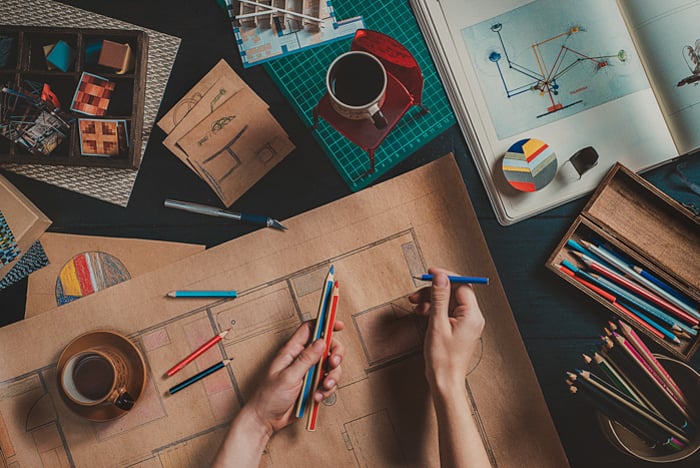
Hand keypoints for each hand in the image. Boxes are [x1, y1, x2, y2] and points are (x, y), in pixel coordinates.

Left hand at [246, 320, 344, 435]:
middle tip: (333, 363)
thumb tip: (321, 341)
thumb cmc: (269, 396)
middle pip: (326, 346)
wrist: (266, 420)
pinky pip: (328, 383)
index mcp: (292, 351)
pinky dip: (326, 390)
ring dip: (331, 377)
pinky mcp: (313, 385)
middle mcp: (302, 359)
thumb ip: (306, 359)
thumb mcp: (288, 376)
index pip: (310, 329)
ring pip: (330, 366)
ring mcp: (308, 372)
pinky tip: (317, 397)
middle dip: (335, 354)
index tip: (338, 325)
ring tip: (323, 387)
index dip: (324, 324)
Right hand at [409, 267, 483, 390]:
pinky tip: (421, 313)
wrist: (445, 382)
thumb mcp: (437, 324)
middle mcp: (472, 317)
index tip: (430, 273)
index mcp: (472, 315)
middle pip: (454, 292)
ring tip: (415, 304)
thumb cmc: (442, 359)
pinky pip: (446, 312)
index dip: (445, 277)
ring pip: (448, 301)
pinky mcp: (458, 328)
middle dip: (434, 290)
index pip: (461, 285)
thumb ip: (439, 298)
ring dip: (431, 300)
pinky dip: (433, 310)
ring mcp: (466, 323)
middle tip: (416, 293)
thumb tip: (440, 277)